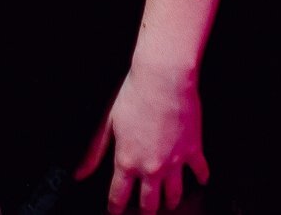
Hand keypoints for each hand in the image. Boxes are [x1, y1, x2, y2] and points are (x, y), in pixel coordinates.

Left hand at [74, 64, 208, 211]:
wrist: (162, 79)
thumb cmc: (133, 96)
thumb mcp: (108, 124)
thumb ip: (94, 153)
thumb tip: (79, 174)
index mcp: (127, 161)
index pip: (118, 196)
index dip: (115, 208)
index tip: (115, 212)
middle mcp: (151, 168)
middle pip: (149, 203)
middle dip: (145, 211)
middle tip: (144, 210)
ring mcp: (174, 162)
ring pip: (174, 195)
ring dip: (171, 202)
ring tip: (169, 203)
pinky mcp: (193, 151)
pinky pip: (200, 173)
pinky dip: (201, 178)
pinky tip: (200, 180)